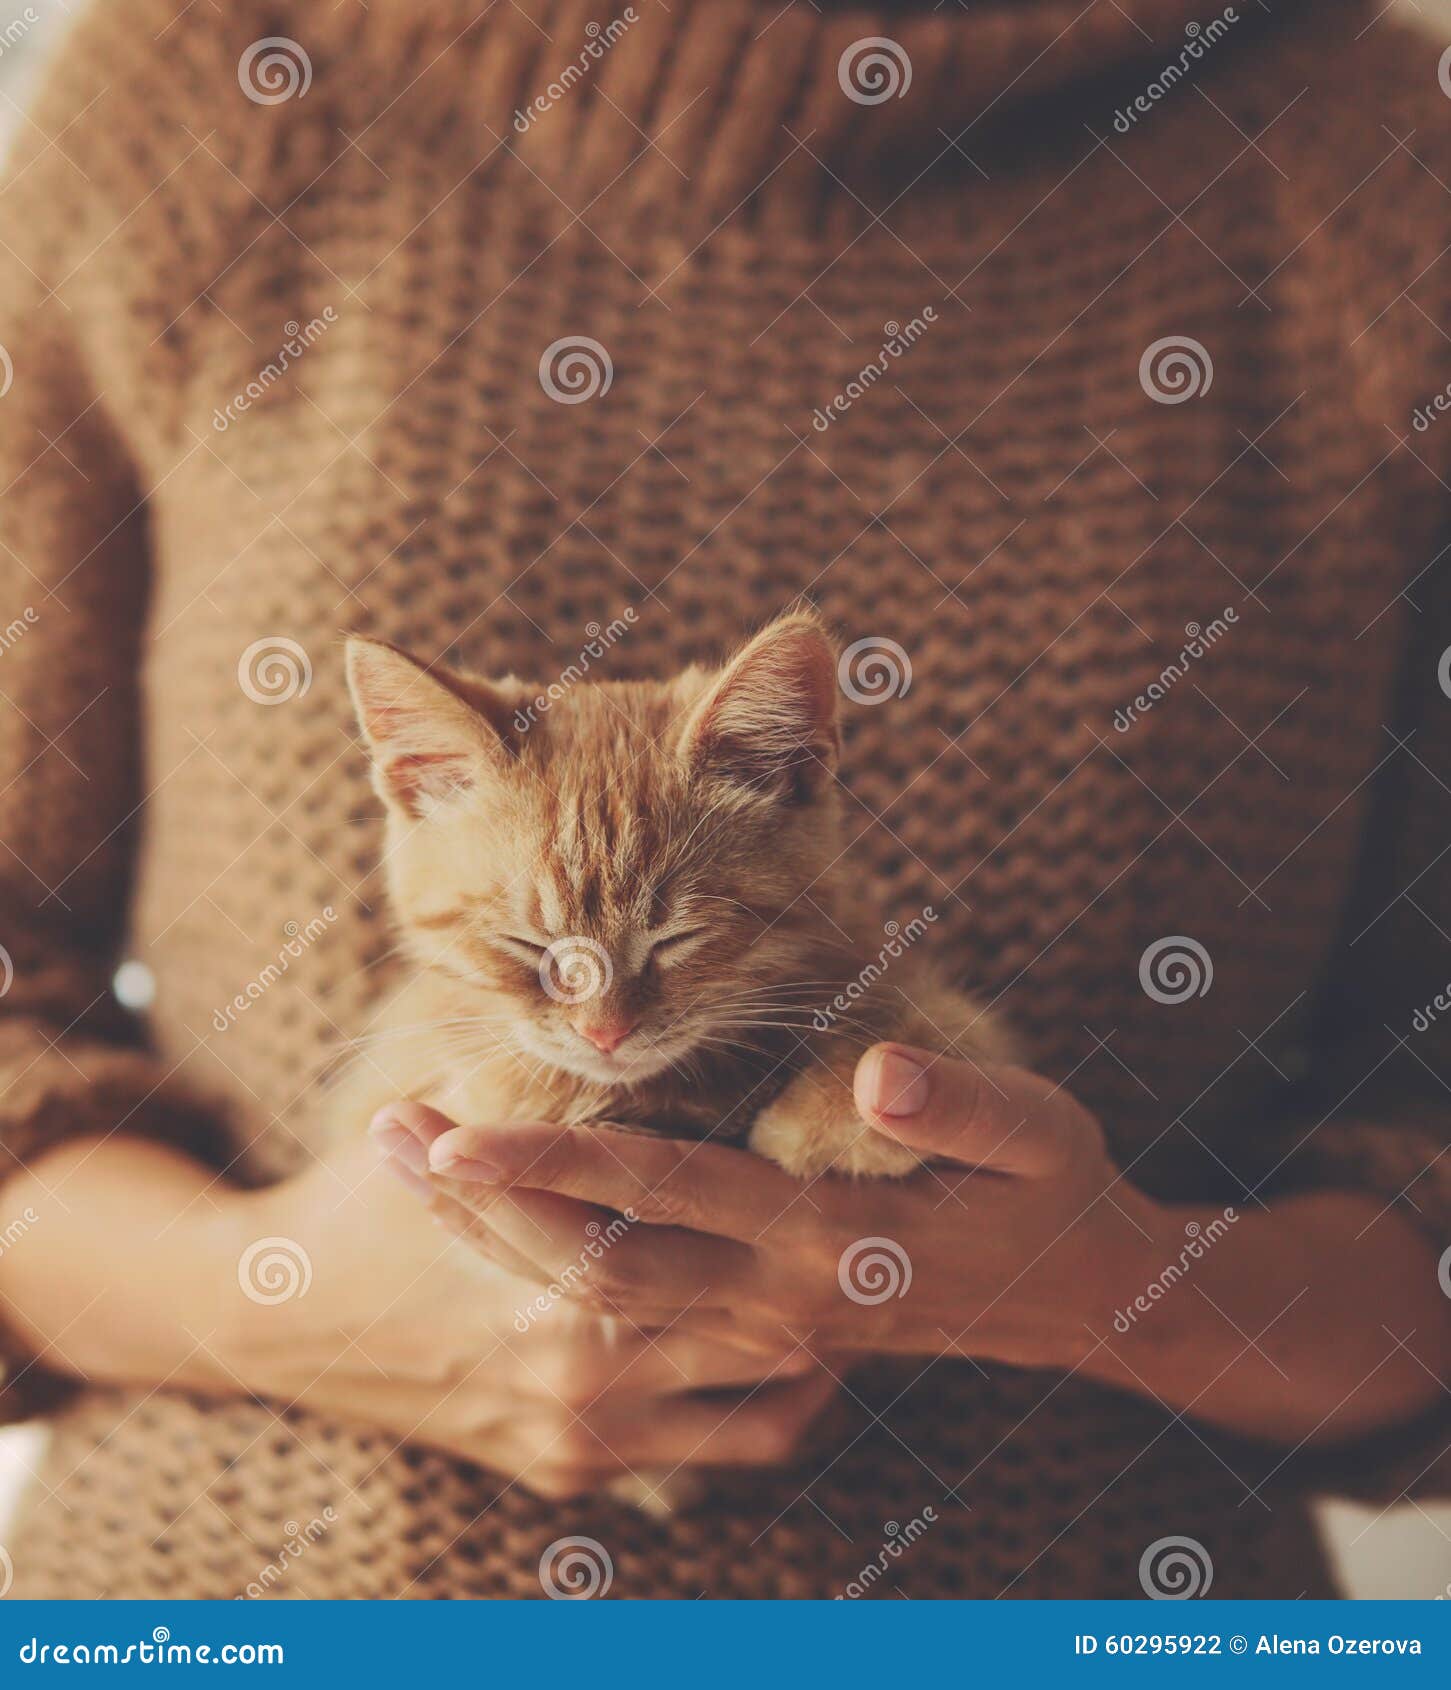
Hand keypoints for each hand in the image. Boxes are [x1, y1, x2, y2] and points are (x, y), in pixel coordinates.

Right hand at [220, 1126, 834, 1496]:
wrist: (272, 1324)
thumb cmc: (359, 1209)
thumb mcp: (439, 1134)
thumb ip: (523, 1093)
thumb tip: (602, 1012)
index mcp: (553, 1279)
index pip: (696, 1225)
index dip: (786, 1194)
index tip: (849, 1157)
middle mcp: (577, 1372)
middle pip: (755, 1321)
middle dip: (826, 1277)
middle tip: (885, 1225)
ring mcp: (578, 1435)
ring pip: (754, 1400)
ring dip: (816, 1346)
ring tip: (860, 1284)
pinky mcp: (569, 1474)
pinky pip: (711, 1456)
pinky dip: (769, 1409)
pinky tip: (799, 1357)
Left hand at [399, 1048, 1165, 1371]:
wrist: (1073, 1300)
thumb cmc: (1053, 1195)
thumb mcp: (1038, 1134)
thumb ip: (960, 1104)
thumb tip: (876, 1072)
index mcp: (828, 1239)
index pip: (666, 1193)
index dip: (560, 1161)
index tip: (461, 1129)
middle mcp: (775, 1299)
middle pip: (598, 1264)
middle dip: (489, 1206)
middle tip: (392, 1139)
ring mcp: (760, 1330)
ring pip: (599, 1299)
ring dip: (499, 1238)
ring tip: (414, 1164)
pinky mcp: (757, 1336)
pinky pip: (632, 1316)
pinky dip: (552, 1267)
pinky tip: (497, 1220)